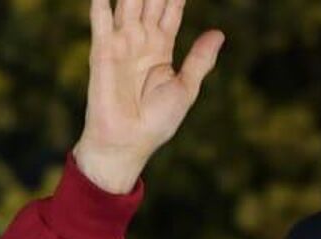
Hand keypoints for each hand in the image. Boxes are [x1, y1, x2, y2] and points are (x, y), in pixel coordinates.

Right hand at [71, 0, 223, 192]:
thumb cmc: (156, 121)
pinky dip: (101, 4)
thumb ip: (200, 59)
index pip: (170, 12)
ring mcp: (120, 44)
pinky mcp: (102, 52)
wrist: (128, 142)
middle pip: (149, 2)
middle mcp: (140, 41)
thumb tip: (219, 33)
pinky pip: (102, 22)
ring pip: (127, 5)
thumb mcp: (186, 88)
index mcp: (161, 49)